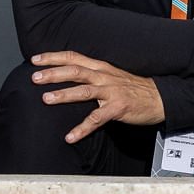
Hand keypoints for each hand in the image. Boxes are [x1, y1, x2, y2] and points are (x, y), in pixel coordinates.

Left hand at [29, 51, 164, 143]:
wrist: (159, 98)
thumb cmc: (132, 88)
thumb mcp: (110, 75)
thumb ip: (91, 74)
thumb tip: (66, 75)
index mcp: (100, 67)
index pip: (73, 57)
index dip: (53, 57)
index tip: (35, 59)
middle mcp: (104, 76)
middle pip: (75, 71)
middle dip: (53, 73)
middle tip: (34, 78)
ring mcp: (111, 92)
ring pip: (84, 91)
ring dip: (64, 95)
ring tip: (46, 99)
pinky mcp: (118, 108)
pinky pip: (97, 119)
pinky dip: (82, 128)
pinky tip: (70, 136)